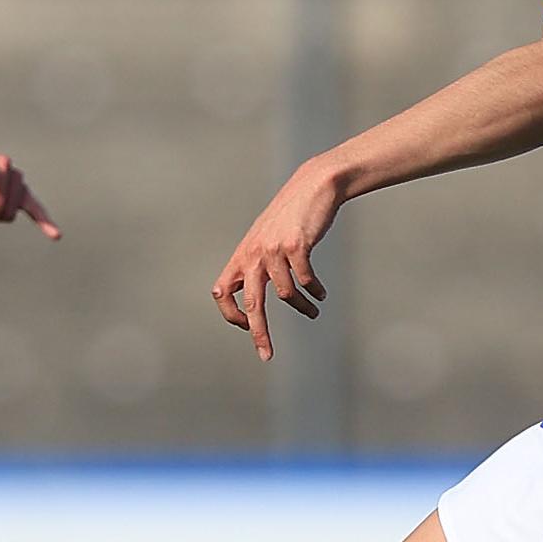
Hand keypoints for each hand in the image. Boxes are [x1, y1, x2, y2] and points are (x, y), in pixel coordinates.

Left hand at [212, 159, 341, 360]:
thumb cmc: (289, 216)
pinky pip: (305, 280)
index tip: (248, 328)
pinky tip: (321, 294)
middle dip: (259, 333)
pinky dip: (314, 292)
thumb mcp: (264, 238)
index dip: (231, 315)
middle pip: (251, 303)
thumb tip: (250, 298)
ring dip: (302, 307)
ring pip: (285, 294)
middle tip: (267, 355)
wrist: (313, 186)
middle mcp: (254, 254)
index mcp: (242, 255)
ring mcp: (275, 249)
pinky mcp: (297, 245)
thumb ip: (255, 263)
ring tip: (313, 311)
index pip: (222, 292)